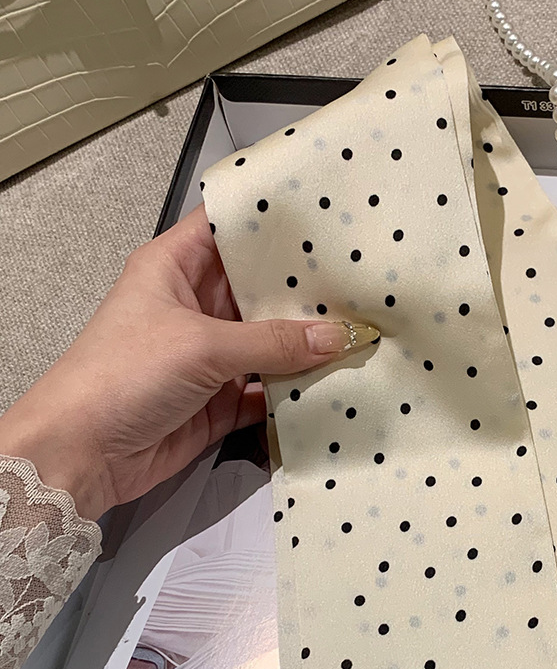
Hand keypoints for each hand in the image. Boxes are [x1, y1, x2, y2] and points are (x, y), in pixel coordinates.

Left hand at [0, 207, 377, 519]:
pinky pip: (268, 392)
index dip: (270, 220)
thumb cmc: (124, 375)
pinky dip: (297, 393)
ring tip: (362, 330)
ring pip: (270, 344)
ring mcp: (209, 357)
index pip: (227, 228)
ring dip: (307, 345)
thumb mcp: (202, 345)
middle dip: (304, 289)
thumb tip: (338, 337)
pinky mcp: (219, 403)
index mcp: (175, 268)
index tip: (324, 215)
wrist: (83, 453)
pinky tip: (337, 384)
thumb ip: (273, 343)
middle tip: (361, 280)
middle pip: (258, 288)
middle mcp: (195, 307)